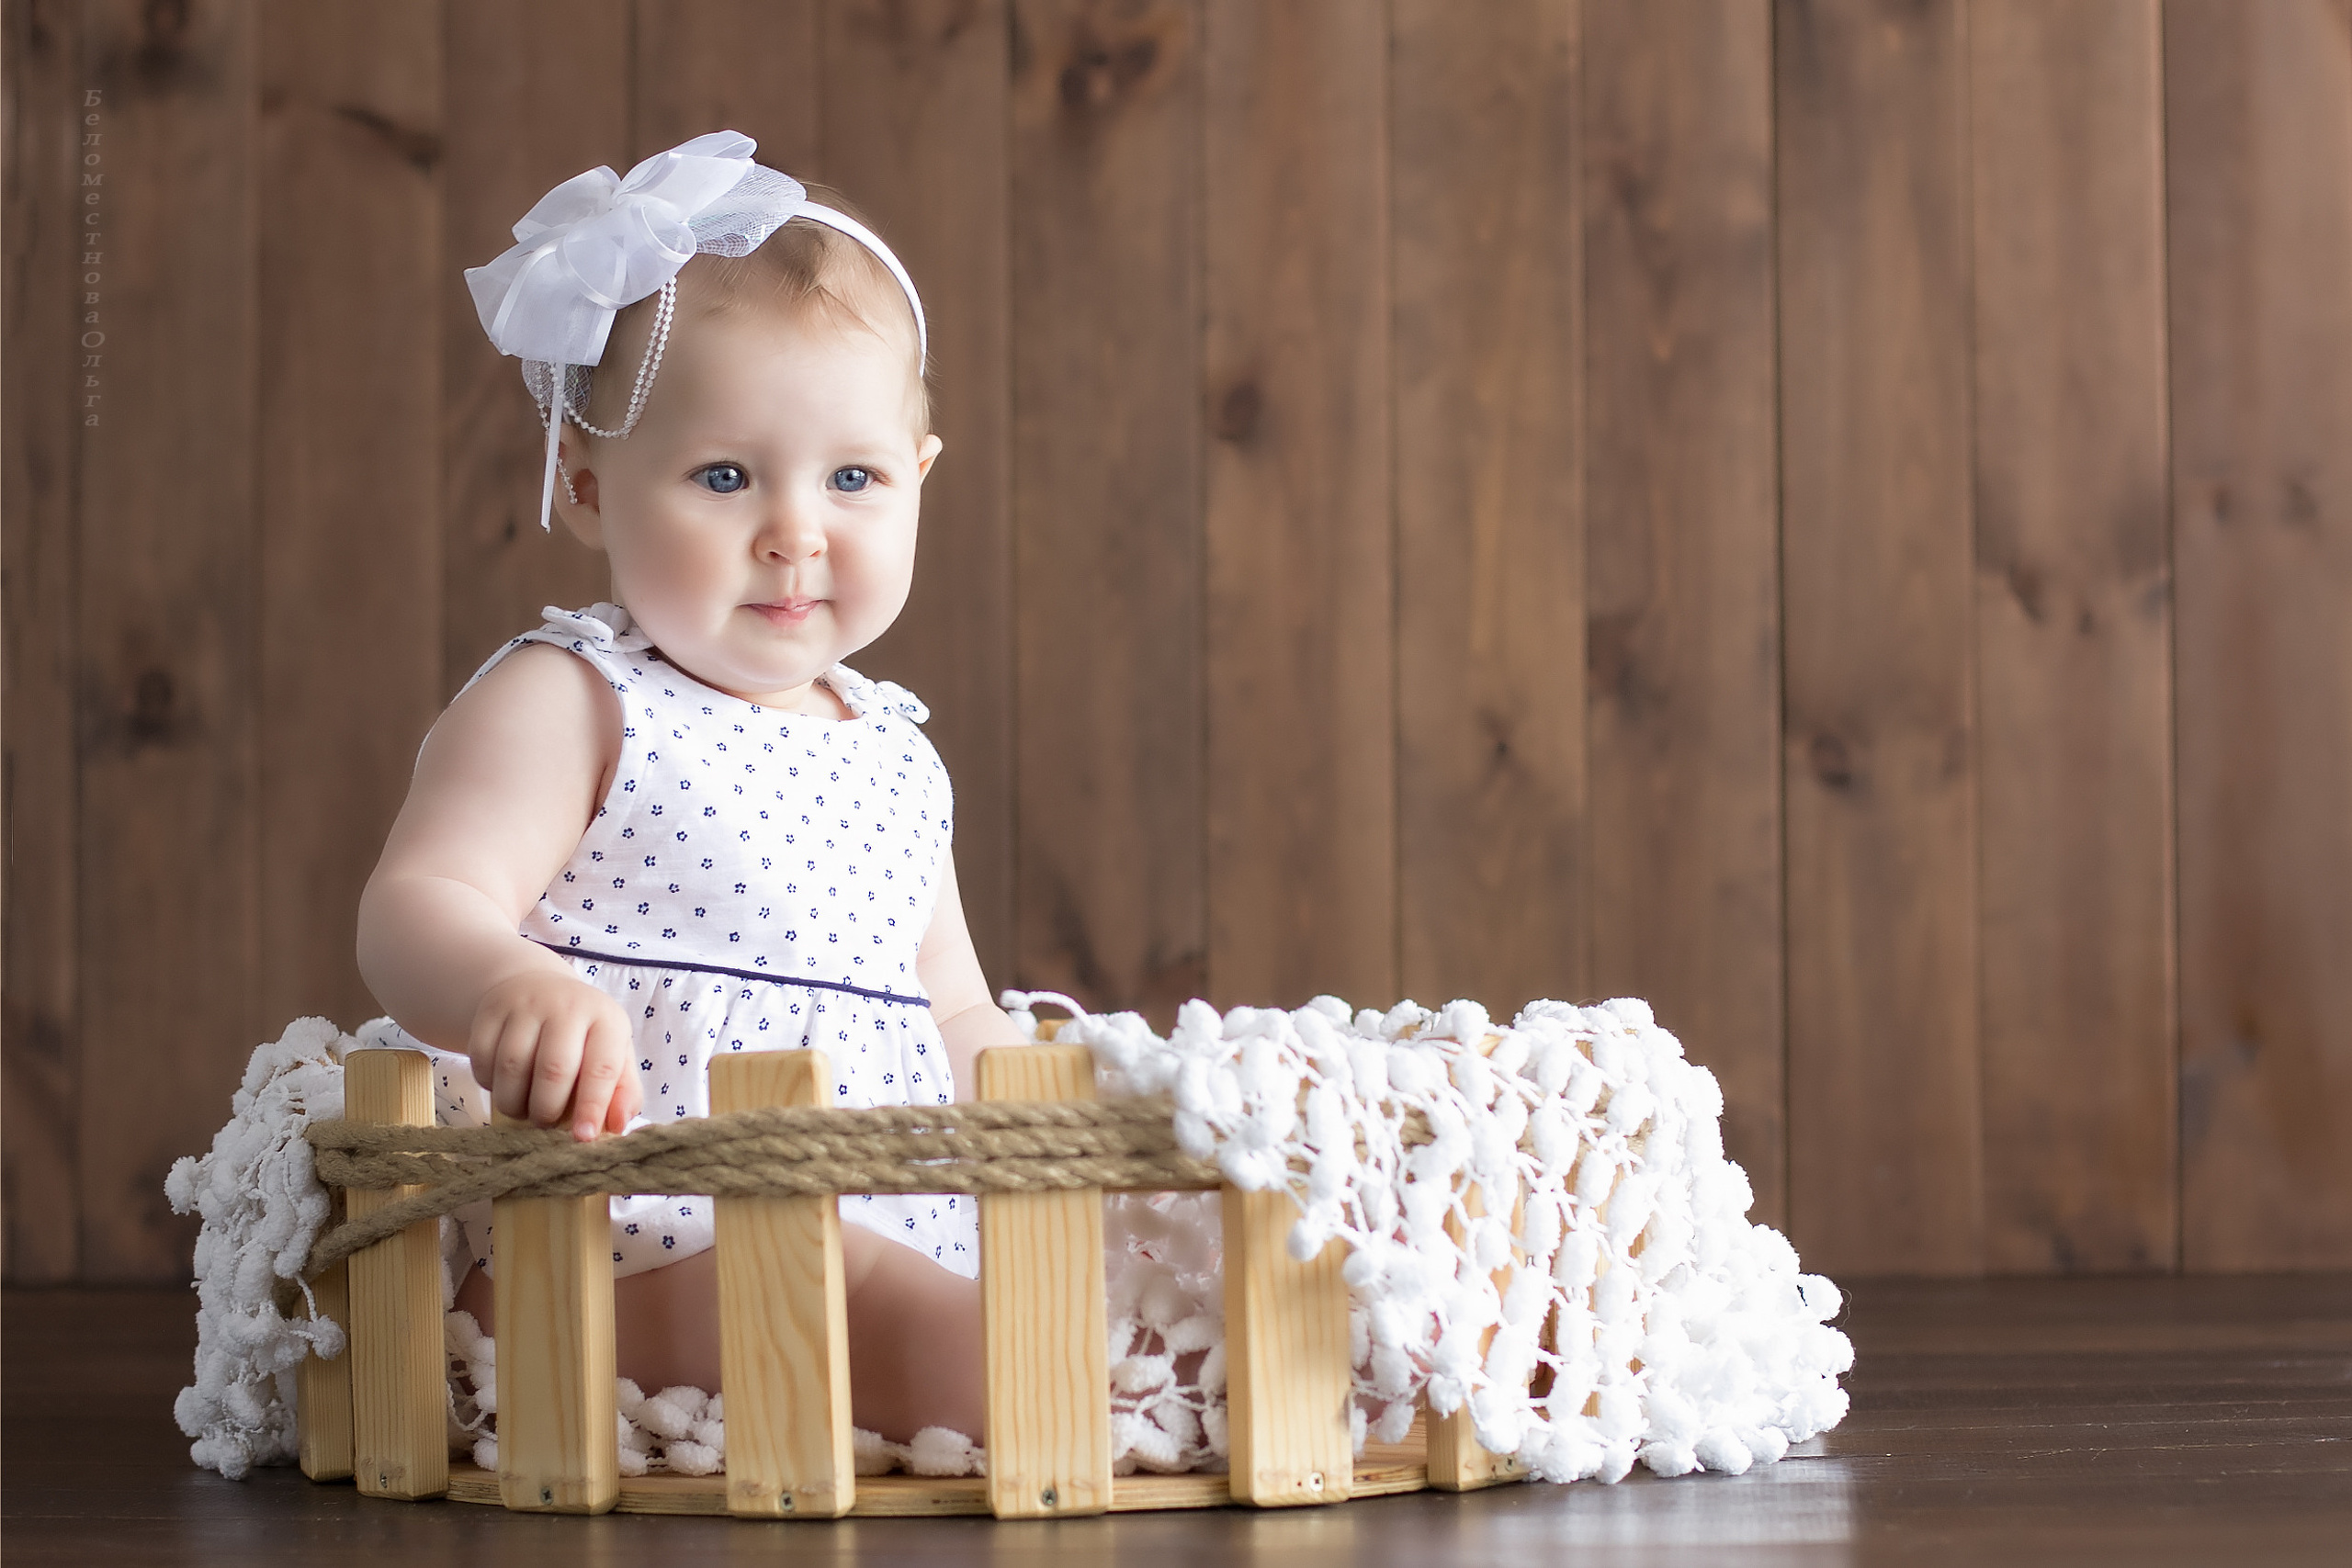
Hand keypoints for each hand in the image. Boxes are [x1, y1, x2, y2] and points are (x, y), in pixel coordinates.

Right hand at [469, 970, 639, 1139]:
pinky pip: (482, 1058)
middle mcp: (567, 1005)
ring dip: (514, 1103)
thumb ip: (623, 1092)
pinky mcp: (490, 1010)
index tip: (582, 1137)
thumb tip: (618, 1126)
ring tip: (522, 1111)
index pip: (601, 1068)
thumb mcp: (614, 1055)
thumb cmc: (583, 1036)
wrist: (540, 991)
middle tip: (545, 1124)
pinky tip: (502, 1087)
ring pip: (512, 1066)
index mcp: (606, 1019)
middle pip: (553, 1069)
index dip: (592, 1107)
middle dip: (546, 1110)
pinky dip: (488, 1084)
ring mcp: (526, 1004)